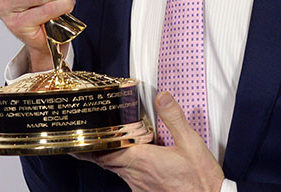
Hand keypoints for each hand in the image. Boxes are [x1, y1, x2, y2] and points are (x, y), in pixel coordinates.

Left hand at [80, 92, 224, 191]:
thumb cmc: (200, 179)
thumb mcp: (191, 142)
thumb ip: (173, 118)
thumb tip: (161, 97)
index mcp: (143, 160)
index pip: (106, 153)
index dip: (90, 146)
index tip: (81, 138)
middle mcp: (136, 176)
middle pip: (107, 162)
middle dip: (98, 150)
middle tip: (92, 138)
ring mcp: (140, 188)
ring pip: (117, 171)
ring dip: (113, 158)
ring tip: (114, 144)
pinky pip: (130, 180)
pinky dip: (127, 168)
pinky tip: (138, 162)